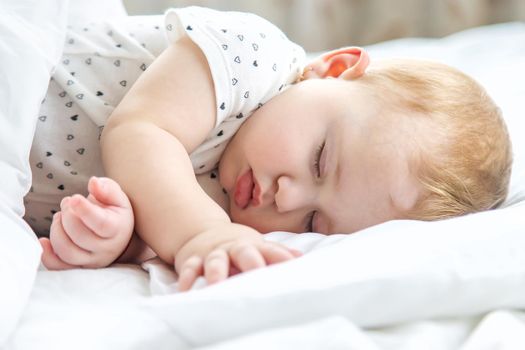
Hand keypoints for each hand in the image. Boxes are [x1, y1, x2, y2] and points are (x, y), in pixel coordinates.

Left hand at [39, 176, 133, 268]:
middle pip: (80, 237)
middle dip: (67, 216)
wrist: (119, 236)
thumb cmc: (115, 212)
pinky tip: (43, 240)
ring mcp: (92, 260)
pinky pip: (59, 267)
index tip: (74, 198)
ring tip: (59, 216)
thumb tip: (93, 182)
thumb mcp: (117, 197)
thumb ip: (107, 188)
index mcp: (118, 229)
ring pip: (68, 252)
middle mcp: (106, 249)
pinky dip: (47, 255)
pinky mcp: (79, 266)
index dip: (85, 211)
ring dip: (57, 231)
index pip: (101, 224)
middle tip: (67, 202)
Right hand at [175, 223, 301, 290]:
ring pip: (215, 261)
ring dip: (217, 272)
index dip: (280, 257)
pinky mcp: (193, 260)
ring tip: (217, 286)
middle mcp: (233, 248)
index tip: (292, 265)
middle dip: (251, 263)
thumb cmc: (237, 245)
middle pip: (244, 252)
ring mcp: (213, 253)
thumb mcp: (257, 245)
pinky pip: (189, 267)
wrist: (201, 231)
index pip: (269, 250)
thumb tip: (300, 257)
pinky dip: (187, 277)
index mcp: (252, 245)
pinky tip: (186, 290)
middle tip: (258, 274)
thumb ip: (277, 253)